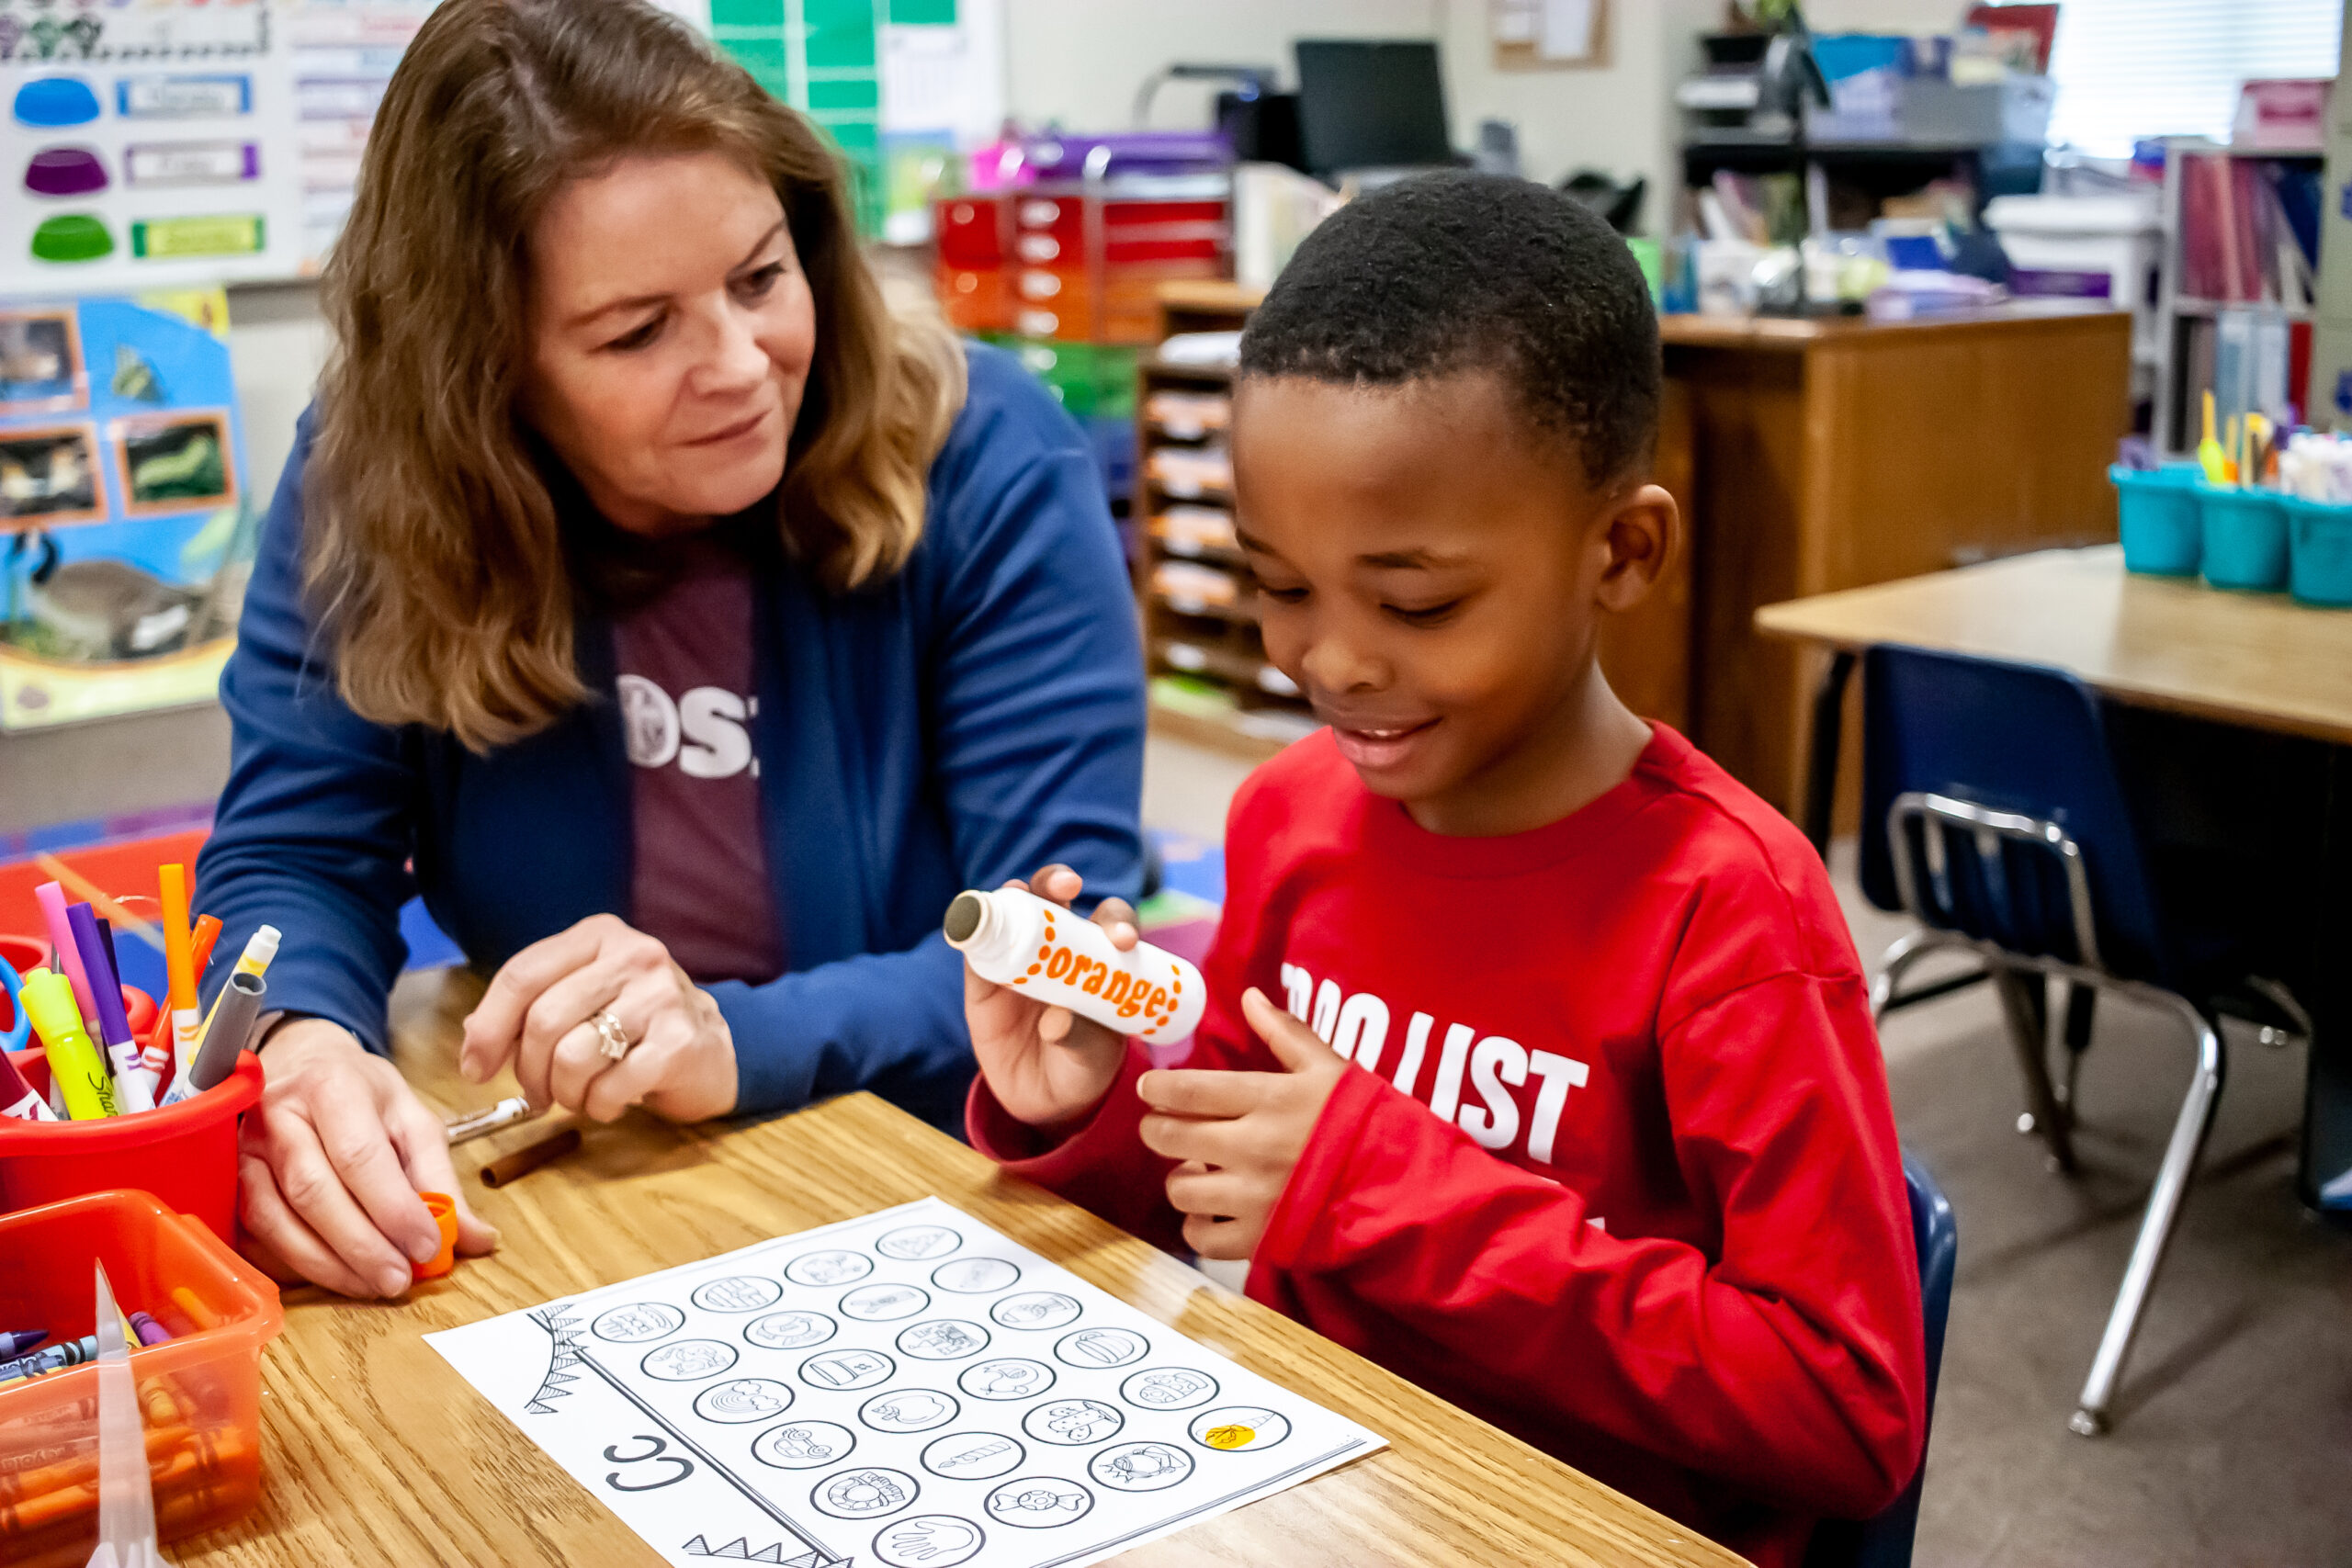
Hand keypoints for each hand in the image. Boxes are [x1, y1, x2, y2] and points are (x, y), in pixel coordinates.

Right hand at [239, 1019, 498, 1296]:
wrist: (303, 1065)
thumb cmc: (362, 1094)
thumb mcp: (413, 1120)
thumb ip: (441, 1179)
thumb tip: (475, 1238)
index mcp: (332, 1087)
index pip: (361, 1156)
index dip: (393, 1208)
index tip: (426, 1245)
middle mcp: (278, 1115)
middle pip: (314, 1192)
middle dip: (360, 1245)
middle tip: (399, 1280)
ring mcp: (244, 1148)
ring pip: (276, 1218)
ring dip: (326, 1263)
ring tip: (371, 1285)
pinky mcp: (227, 1178)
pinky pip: (253, 1232)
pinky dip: (292, 1262)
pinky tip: (330, 1276)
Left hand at [459, 914, 736, 1123]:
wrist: (713, 1049)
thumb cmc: (636, 1026)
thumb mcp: (583, 999)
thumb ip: (529, 1009)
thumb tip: (473, 1039)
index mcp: (600, 935)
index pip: (522, 974)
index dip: (488, 1027)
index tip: (474, 1067)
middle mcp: (634, 955)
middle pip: (543, 1020)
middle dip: (528, 1070)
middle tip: (537, 1094)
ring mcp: (661, 997)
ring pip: (573, 1056)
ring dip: (564, 1093)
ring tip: (579, 1096)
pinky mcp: (679, 1042)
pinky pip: (610, 1087)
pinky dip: (598, 1107)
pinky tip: (611, 1100)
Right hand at [964, 864, 1137, 1132]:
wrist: (1042, 1097)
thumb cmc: (1081, 1067)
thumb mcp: (1089, 1059)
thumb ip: (1079, 1040)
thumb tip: (1056, 1021)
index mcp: (1100, 958)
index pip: (1110, 923)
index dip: (1116, 922)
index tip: (1122, 941)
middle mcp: (1059, 946)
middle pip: (1059, 899)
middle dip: (1059, 882)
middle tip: (1068, 886)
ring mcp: (1020, 956)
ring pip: (1016, 911)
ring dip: (1017, 893)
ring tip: (1017, 892)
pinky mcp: (985, 976)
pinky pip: (977, 945)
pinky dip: (972, 926)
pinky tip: (969, 916)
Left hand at [1137, 987, 1347, 1260]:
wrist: (1403, 1189)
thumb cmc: (1366, 1122)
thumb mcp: (1330, 1069)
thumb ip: (1285, 1033)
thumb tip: (1249, 997)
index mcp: (1269, 1100)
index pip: (1187, 1090)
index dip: (1158, 1088)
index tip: (1150, 1089)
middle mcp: (1252, 1148)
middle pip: (1170, 1136)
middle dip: (1157, 1128)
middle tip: (1163, 1125)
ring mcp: (1254, 1198)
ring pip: (1180, 1188)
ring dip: (1180, 1177)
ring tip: (1197, 1169)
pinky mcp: (1259, 1239)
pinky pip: (1201, 1238)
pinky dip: (1197, 1225)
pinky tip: (1211, 1210)